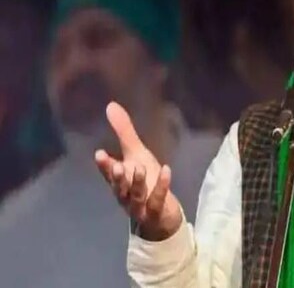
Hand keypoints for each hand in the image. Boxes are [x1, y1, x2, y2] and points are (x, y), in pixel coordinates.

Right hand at [95, 102, 182, 240]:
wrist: (162, 214)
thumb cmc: (147, 180)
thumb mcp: (137, 154)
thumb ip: (124, 132)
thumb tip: (110, 105)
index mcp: (120, 181)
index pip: (109, 173)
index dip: (104, 165)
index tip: (99, 154)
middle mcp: (127, 194)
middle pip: (119, 187)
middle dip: (117, 178)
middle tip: (117, 166)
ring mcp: (141, 206)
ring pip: (136, 196)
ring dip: (137, 183)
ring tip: (140, 168)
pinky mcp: (156, 212)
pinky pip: (157, 200)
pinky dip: (162, 186)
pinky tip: (167, 171)